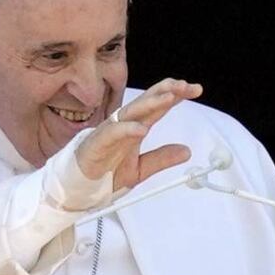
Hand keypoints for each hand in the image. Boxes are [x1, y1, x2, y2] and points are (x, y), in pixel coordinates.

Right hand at [75, 78, 202, 191]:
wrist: (79, 188)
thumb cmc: (105, 173)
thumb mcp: (140, 169)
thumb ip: (161, 159)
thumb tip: (186, 151)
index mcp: (135, 128)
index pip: (157, 106)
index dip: (176, 95)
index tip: (195, 89)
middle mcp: (123, 125)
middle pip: (146, 102)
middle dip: (166, 91)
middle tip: (186, 86)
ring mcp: (109, 132)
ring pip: (131, 112)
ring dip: (150, 103)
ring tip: (169, 98)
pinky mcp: (96, 144)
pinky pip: (112, 133)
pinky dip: (127, 129)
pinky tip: (142, 129)